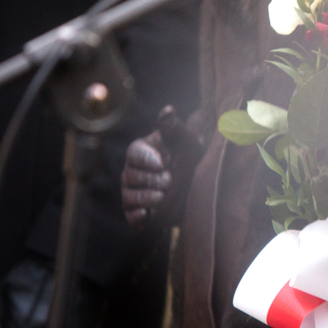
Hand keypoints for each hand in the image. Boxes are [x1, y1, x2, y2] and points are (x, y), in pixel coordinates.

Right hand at [121, 106, 203, 227]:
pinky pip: (131, 216)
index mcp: (140, 152)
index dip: (148, 159)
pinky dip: (137, 216)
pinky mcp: (139, 213)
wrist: (197, 184)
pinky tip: (147, 214)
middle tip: (169, 180)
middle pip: (131, 176)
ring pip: (130, 196)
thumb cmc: (189, 155)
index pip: (134, 153)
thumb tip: (168, 110)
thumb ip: (174, 127)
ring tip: (162, 196)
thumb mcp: (185, 140)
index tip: (165, 162)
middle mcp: (132, 172)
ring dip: (145, 197)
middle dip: (149, 179)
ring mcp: (133, 193)